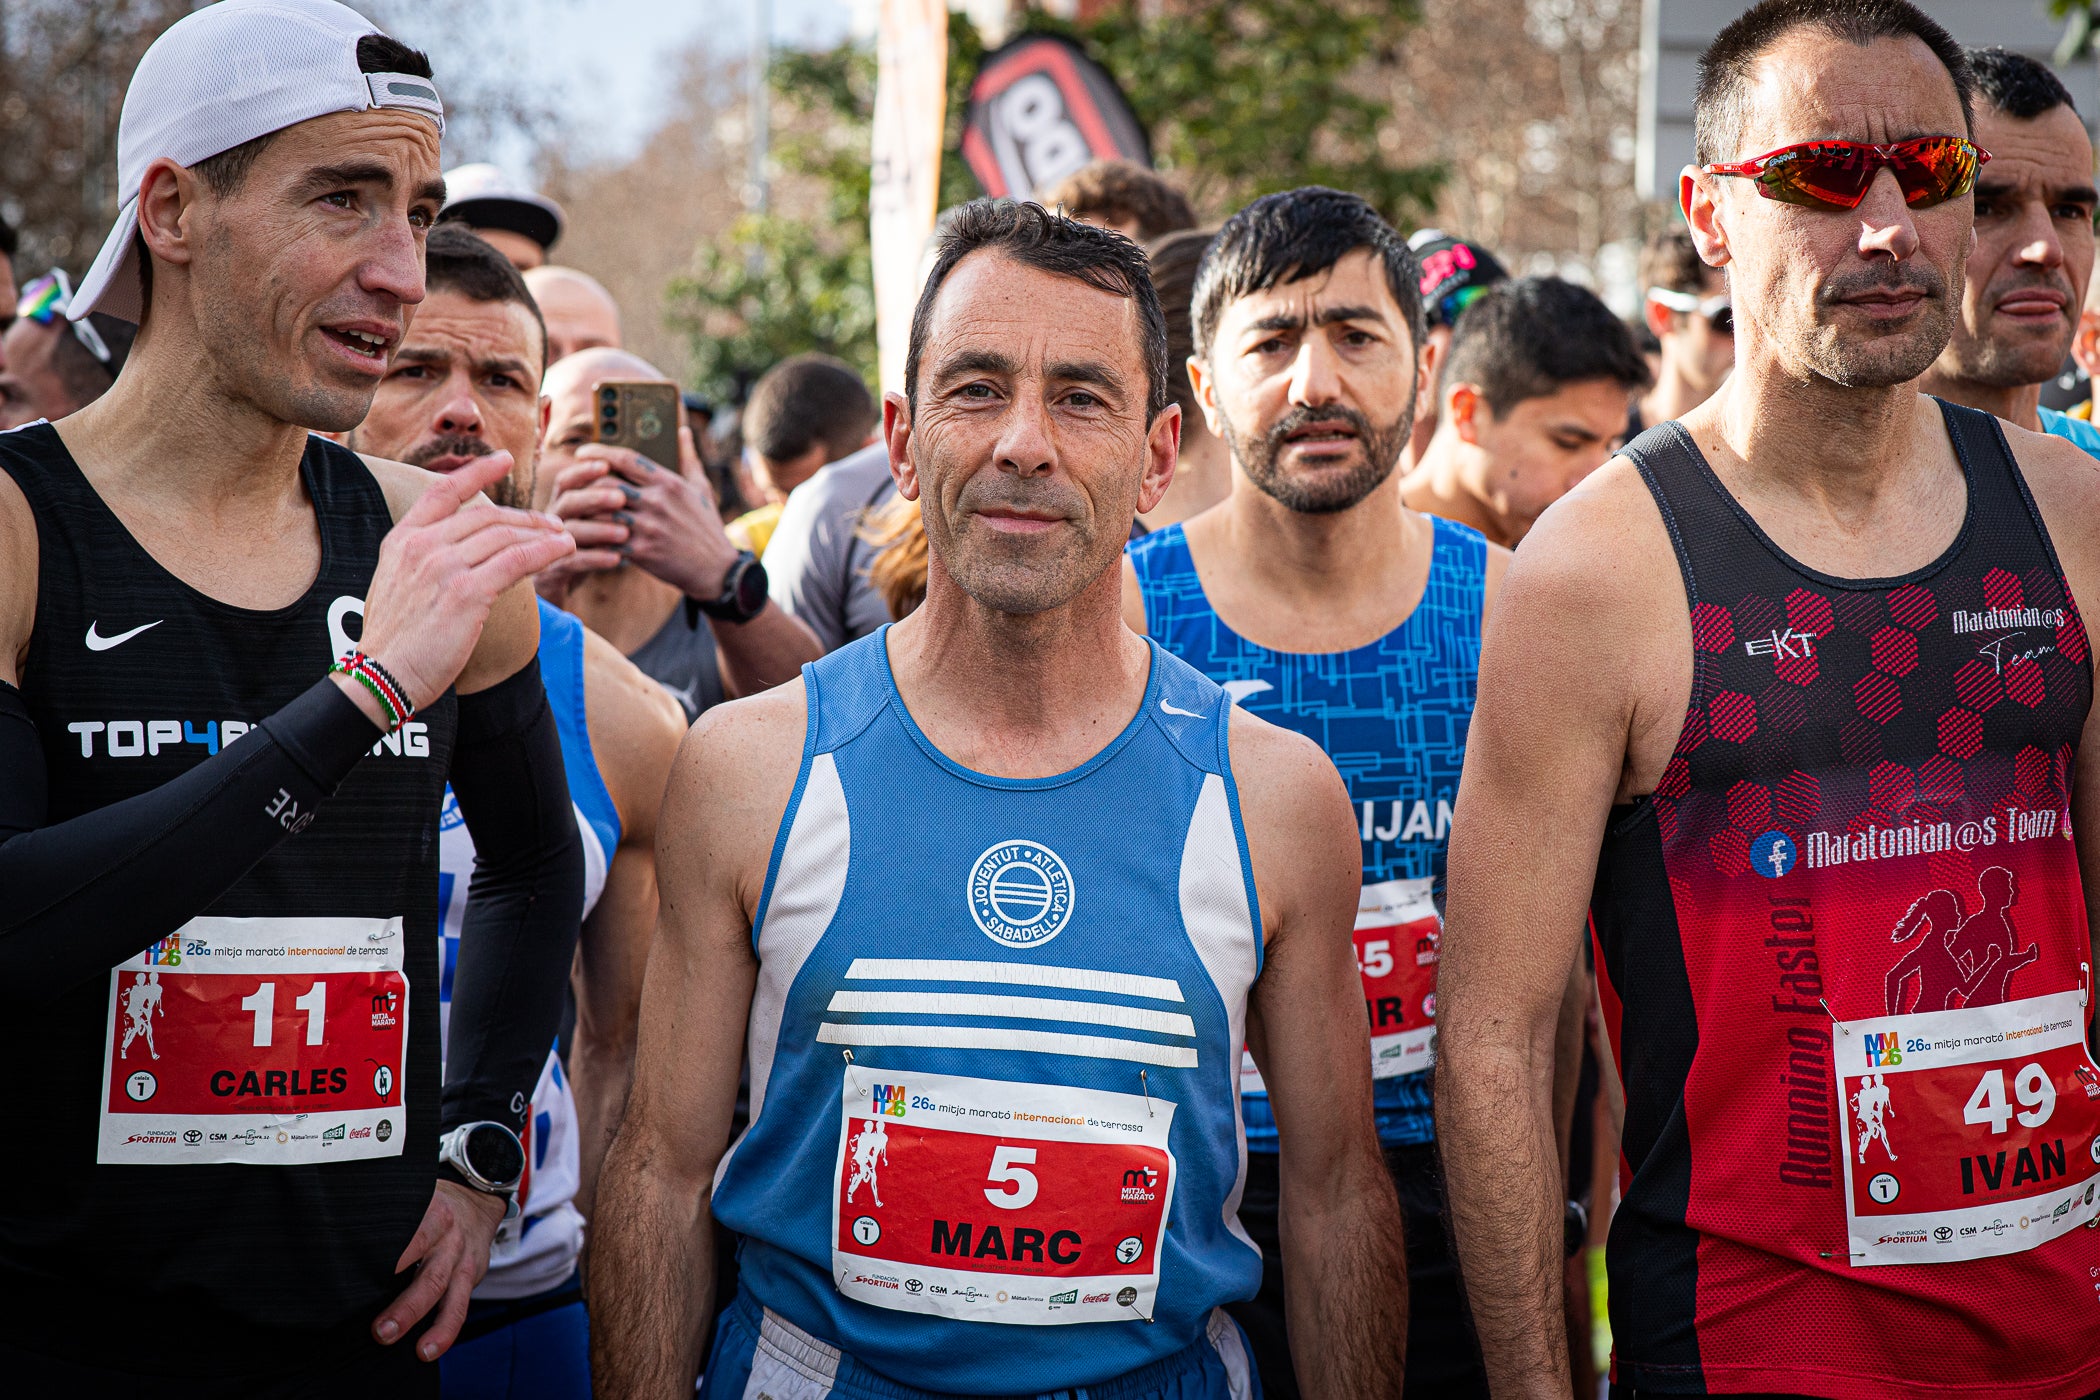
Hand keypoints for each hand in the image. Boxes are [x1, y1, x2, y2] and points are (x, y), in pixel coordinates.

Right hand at [353, 453, 573, 713]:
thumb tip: (457, 553)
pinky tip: (565, 549)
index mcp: (401, 540)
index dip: (476, 472)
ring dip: (542, 534)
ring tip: (565, 537)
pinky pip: (518, 561)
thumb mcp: (397, 586)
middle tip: (552, 522)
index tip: (502, 459)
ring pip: (506, 536)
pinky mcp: (467, 592)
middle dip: (525, 516)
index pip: (442, 492)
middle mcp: (421, 546)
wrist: (383, 675)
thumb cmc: (395, 641)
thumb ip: (423, 561)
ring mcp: (443, 566)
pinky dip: (547, 551)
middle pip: (486, 516)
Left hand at [373, 1178, 507, 1360]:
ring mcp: (461, 1261)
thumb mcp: (415, 1199)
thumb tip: (338, 1232)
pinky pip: (459, 1308)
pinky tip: (428, 1350)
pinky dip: (445, 1332)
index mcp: (433, 1215)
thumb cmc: (433, 1204)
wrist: (477, 1202)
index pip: (408, 1239)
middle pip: (428, 1276)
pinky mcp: (470, 1278)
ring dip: (429, 1324)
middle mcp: (449, 1240)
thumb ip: (389, 1216)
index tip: (358, 1282)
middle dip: (406, 1307)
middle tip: (380, 1330)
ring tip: (415, 1349)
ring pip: (445, 1295)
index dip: (385, 1260)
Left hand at [546, 429, 740, 600]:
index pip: (626, 458)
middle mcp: (657, 502)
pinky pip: (608, 539)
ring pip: (602, 511)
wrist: (716, 570)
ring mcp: (648, 527)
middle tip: (574, 481)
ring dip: (585, 509)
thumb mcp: (701, 488)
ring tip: (575, 506)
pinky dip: (594, 536)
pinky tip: (586, 533)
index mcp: (669, 482)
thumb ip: (688, 458)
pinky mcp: (642, 551)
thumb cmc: (707, 527)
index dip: (599, 451)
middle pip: (607, 482)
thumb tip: (682, 431)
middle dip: (585, 480)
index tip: (583, 452)